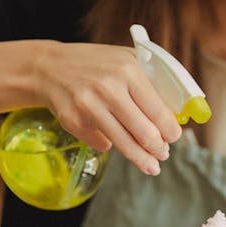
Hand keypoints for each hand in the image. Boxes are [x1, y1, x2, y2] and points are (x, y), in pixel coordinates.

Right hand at [35, 41, 181, 174]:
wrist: (50, 67)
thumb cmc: (97, 64)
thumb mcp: (127, 59)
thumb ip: (152, 81)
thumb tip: (176, 114)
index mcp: (129, 70)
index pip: (159, 110)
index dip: (170, 130)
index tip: (175, 137)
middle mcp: (109, 88)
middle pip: (144, 132)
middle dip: (159, 148)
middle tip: (163, 153)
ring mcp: (89, 106)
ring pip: (124, 144)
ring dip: (142, 159)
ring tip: (152, 166)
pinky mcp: (74, 122)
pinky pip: (102, 144)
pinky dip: (110, 144)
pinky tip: (113, 140)